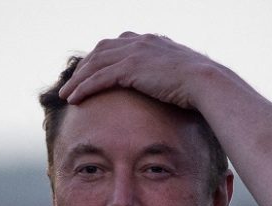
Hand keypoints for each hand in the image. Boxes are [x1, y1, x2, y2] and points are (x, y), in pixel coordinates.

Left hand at [58, 32, 216, 109]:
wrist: (206, 83)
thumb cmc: (198, 86)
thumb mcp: (180, 74)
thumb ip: (167, 74)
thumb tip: (168, 87)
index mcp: (149, 41)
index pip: (116, 45)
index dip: (99, 58)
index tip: (90, 71)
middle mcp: (139, 42)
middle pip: (100, 51)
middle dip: (84, 67)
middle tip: (71, 83)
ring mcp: (134, 53)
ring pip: (95, 64)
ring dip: (77, 80)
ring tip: (66, 94)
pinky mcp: (130, 68)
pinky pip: (99, 78)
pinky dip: (84, 88)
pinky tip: (74, 98)